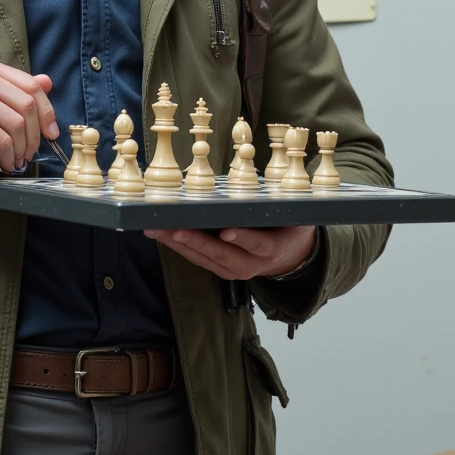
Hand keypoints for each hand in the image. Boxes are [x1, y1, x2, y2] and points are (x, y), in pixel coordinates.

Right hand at [0, 61, 58, 178]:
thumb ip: (14, 88)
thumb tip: (48, 82)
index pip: (31, 84)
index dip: (47, 110)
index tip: (51, 131)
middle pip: (28, 104)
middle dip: (36, 134)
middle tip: (32, 151)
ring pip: (18, 124)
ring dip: (23, 148)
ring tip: (17, 159)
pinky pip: (4, 140)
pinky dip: (9, 156)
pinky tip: (5, 162)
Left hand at [143, 224, 315, 280]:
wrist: (289, 256)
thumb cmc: (289, 229)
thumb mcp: (296, 218)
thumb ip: (285, 207)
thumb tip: (277, 184)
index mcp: (271, 250)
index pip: (257, 245)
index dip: (242, 239)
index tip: (226, 232)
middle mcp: (251, 265)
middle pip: (222, 255)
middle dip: (197, 243)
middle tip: (176, 230)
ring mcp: (233, 270)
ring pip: (204, 258)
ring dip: (179, 244)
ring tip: (158, 230)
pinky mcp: (220, 269)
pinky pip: (197, 259)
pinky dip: (178, 247)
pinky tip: (162, 234)